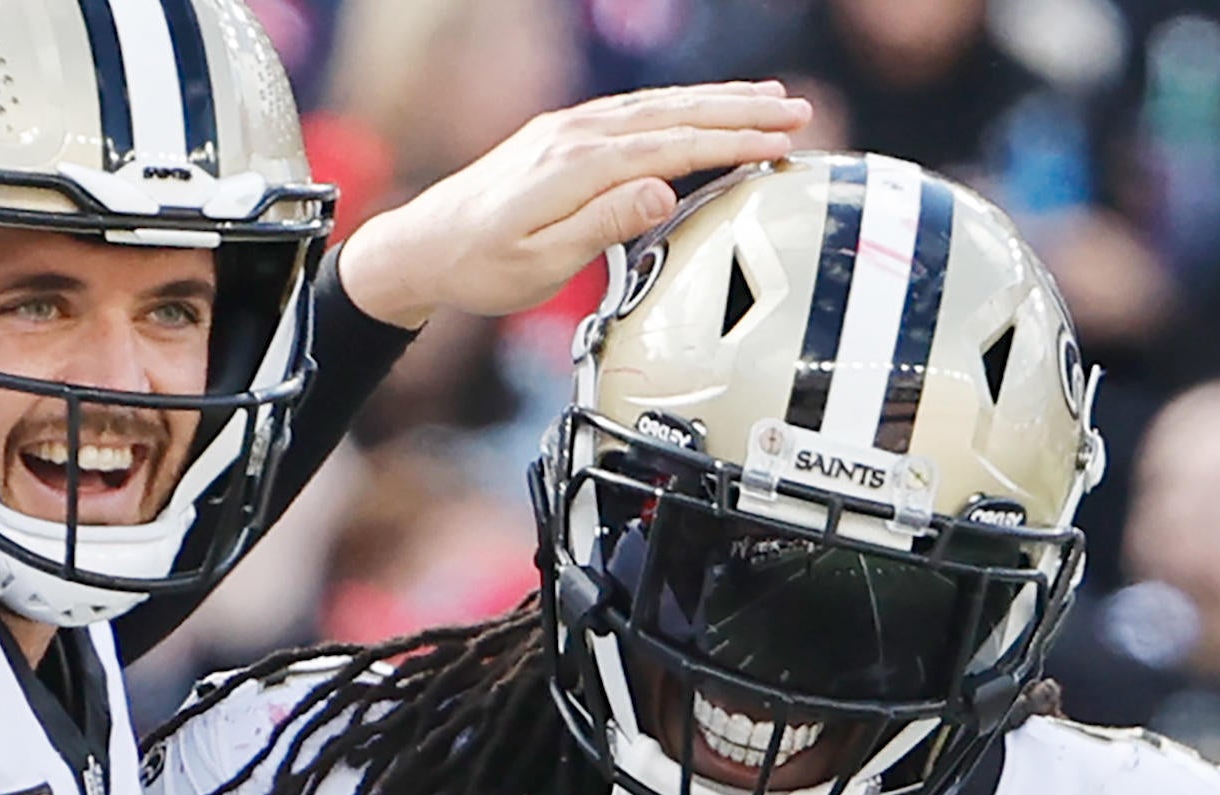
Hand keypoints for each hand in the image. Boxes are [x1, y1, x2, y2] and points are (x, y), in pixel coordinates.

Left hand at [338, 81, 811, 328]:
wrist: (422, 246)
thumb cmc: (478, 268)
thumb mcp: (539, 265)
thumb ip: (601, 226)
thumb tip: (661, 192)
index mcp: (574, 168)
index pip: (669, 146)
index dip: (729, 142)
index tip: (779, 143)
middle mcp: (572, 136)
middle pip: (671, 115)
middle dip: (740, 112)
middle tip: (798, 114)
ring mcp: (565, 129)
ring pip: (655, 105)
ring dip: (715, 101)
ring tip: (769, 101)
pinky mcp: (559, 135)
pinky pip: (632, 110)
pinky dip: (676, 105)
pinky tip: (701, 108)